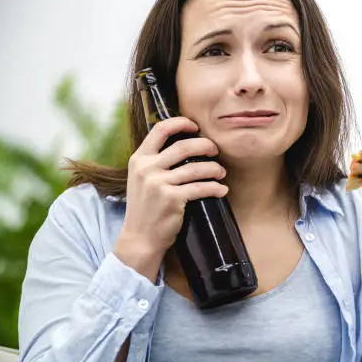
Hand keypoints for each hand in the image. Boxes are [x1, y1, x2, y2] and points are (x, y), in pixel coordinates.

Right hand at [115, 117, 227, 278]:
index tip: (196, 127)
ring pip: (196, 168)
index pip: (160, 130)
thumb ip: (156, 162)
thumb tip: (185, 144)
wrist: (140, 238)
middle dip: (206, 146)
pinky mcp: (172, 199)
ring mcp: (158, 183)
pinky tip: (222, 189)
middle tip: (216, 151)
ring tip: (221, 173)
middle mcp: (146, 168)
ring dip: (214, 168)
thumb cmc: (146, 208)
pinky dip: (215, 188)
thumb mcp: (142, 179)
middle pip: (184, 146)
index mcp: (139, 159)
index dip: (181, 123)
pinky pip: (201, 187)